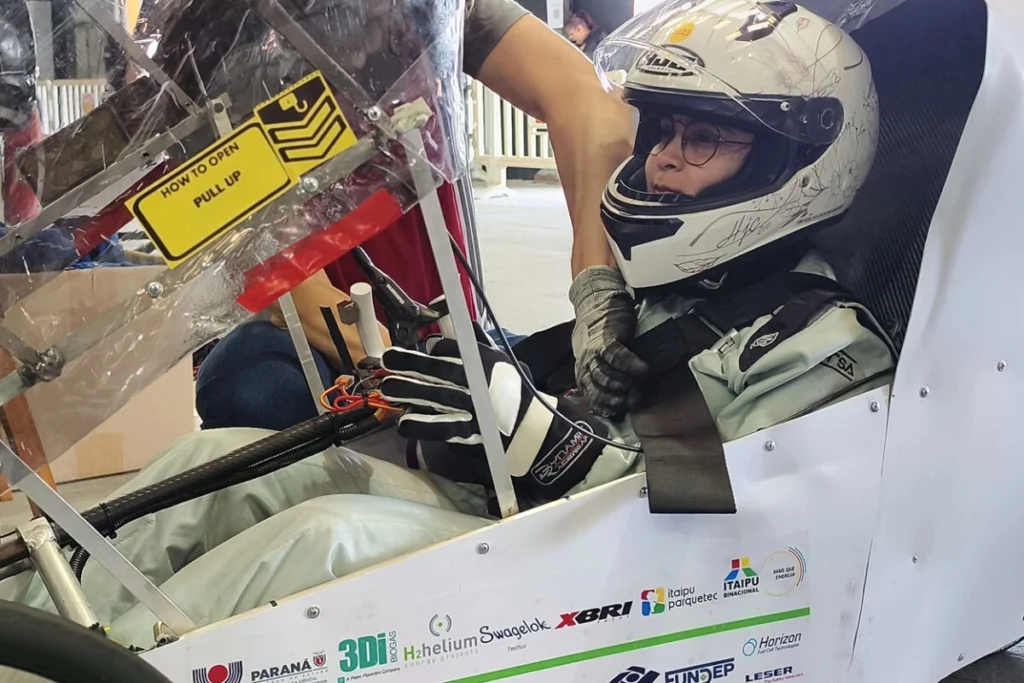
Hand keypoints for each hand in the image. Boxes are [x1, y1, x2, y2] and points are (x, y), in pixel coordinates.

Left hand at [378, 340, 610, 499]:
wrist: (535, 429)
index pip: (456, 351)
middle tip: (388, 357)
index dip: (437, 348)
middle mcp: (479, 383)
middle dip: (412, 364)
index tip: (425, 347)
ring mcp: (474, 408)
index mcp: (488, 362)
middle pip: (440, 371)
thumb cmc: (516, 392)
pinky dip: (423, 426)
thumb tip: (464, 323)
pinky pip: (443, 429)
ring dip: (410, 391)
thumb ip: (481, 343)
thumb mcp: (505, 362)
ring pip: (437, 397)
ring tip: (387, 386)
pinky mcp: (471, 432)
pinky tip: (403, 423)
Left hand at [569, 266, 648, 416]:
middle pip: (598, 388)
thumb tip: (619, 393)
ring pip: (605, 375)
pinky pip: (616, 356)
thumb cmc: (599, 331)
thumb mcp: (595, 355)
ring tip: (636, 382)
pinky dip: (630, 364)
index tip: (619, 410)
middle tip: (629, 398)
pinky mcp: (606, 337)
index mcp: (583, 370)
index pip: (591, 395)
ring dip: (622, 382)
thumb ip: (602, 372)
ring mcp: (594, 350)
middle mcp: (586, 362)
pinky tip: (642, 368)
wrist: (596, 300)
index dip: (604, 406)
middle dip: (614, 397)